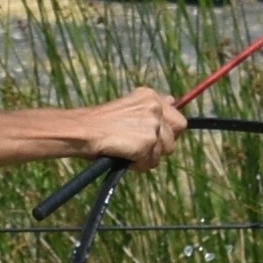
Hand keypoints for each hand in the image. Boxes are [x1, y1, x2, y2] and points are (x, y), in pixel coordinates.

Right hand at [76, 86, 190, 168]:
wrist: (85, 130)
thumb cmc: (101, 123)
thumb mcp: (130, 108)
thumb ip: (152, 107)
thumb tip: (173, 100)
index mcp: (150, 96)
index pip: (177, 117)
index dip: (168, 131)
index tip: (154, 137)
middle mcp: (155, 107)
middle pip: (176, 134)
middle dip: (162, 145)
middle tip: (142, 147)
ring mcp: (153, 124)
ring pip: (165, 151)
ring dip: (148, 157)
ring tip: (128, 152)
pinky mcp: (148, 142)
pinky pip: (151, 162)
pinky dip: (138, 165)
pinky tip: (125, 157)